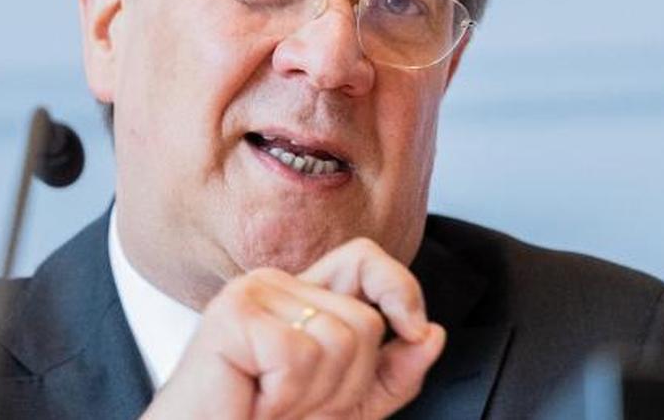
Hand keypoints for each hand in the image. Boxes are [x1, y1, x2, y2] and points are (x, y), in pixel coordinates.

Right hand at [142, 238, 445, 418]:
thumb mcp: (348, 407)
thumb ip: (393, 373)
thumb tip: (432, 333)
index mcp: (301, 296)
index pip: (364, 258)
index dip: (399, 288)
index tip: (412, 330)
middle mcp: (276, 285)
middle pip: (363, 318)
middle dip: (346, 382)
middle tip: (295, 402)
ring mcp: (251, 294)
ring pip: (339, 337)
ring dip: (313, 394)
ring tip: (272, 403)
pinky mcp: (232, 315)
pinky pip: (299, 353)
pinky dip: (284, 395)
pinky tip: (254, 401)